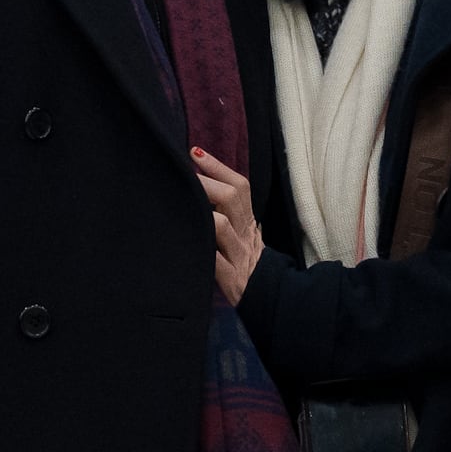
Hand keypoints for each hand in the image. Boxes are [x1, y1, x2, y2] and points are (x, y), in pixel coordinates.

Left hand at [195, 147, 262, 303]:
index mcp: (248, 222)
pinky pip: (214, 261)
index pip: (240, 186)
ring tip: (180, 200)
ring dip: (201, 211)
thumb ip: (230, 213)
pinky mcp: (230, 279)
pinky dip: (200, 249)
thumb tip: (204, 184)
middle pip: (232, 198)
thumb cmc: (248, 264)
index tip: (195, 152)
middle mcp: (245, 235)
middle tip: (183, 173)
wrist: (270, 299)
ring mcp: (238, 256)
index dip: (218, 167)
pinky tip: (181, 238)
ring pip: (222, 226)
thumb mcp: (244, 235)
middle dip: (206, 182)